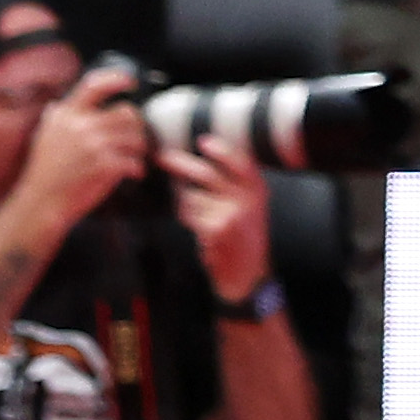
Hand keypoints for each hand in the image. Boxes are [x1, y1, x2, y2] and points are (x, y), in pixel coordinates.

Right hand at [20, 69, 155, 225]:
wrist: (41, 203)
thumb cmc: (44, 173)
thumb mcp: (43, 137)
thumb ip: (54, 118)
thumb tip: (57, 105)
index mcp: (66, 116)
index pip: (94, 86)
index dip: (116, 79)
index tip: (129, 82)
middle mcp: (81, 126)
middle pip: (126, 112)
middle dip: (136, 125)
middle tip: (135, 136)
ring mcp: (94, 145)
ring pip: (134, 136)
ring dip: (139, 147)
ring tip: (134, 156)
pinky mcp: (105, 166)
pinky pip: (133, 161)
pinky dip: (136, 168)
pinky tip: (132, 173)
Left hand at [159, 137, 273, 301]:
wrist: (249, 277)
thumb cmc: (244, 242)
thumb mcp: (251, 209)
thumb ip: (235, 187)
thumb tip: (204, 162)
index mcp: (257, 190)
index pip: (240, 162)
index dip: (221, 150)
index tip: (203, 142)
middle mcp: (247, 199)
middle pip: (207, 174)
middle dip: (180, 163)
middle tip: (162, 157)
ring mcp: (232, 213)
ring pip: (192, 197)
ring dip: (187, 206)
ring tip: (201, 221)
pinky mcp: (217, 228)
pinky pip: (189, 215)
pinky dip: (188, 220)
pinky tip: (201, 233)